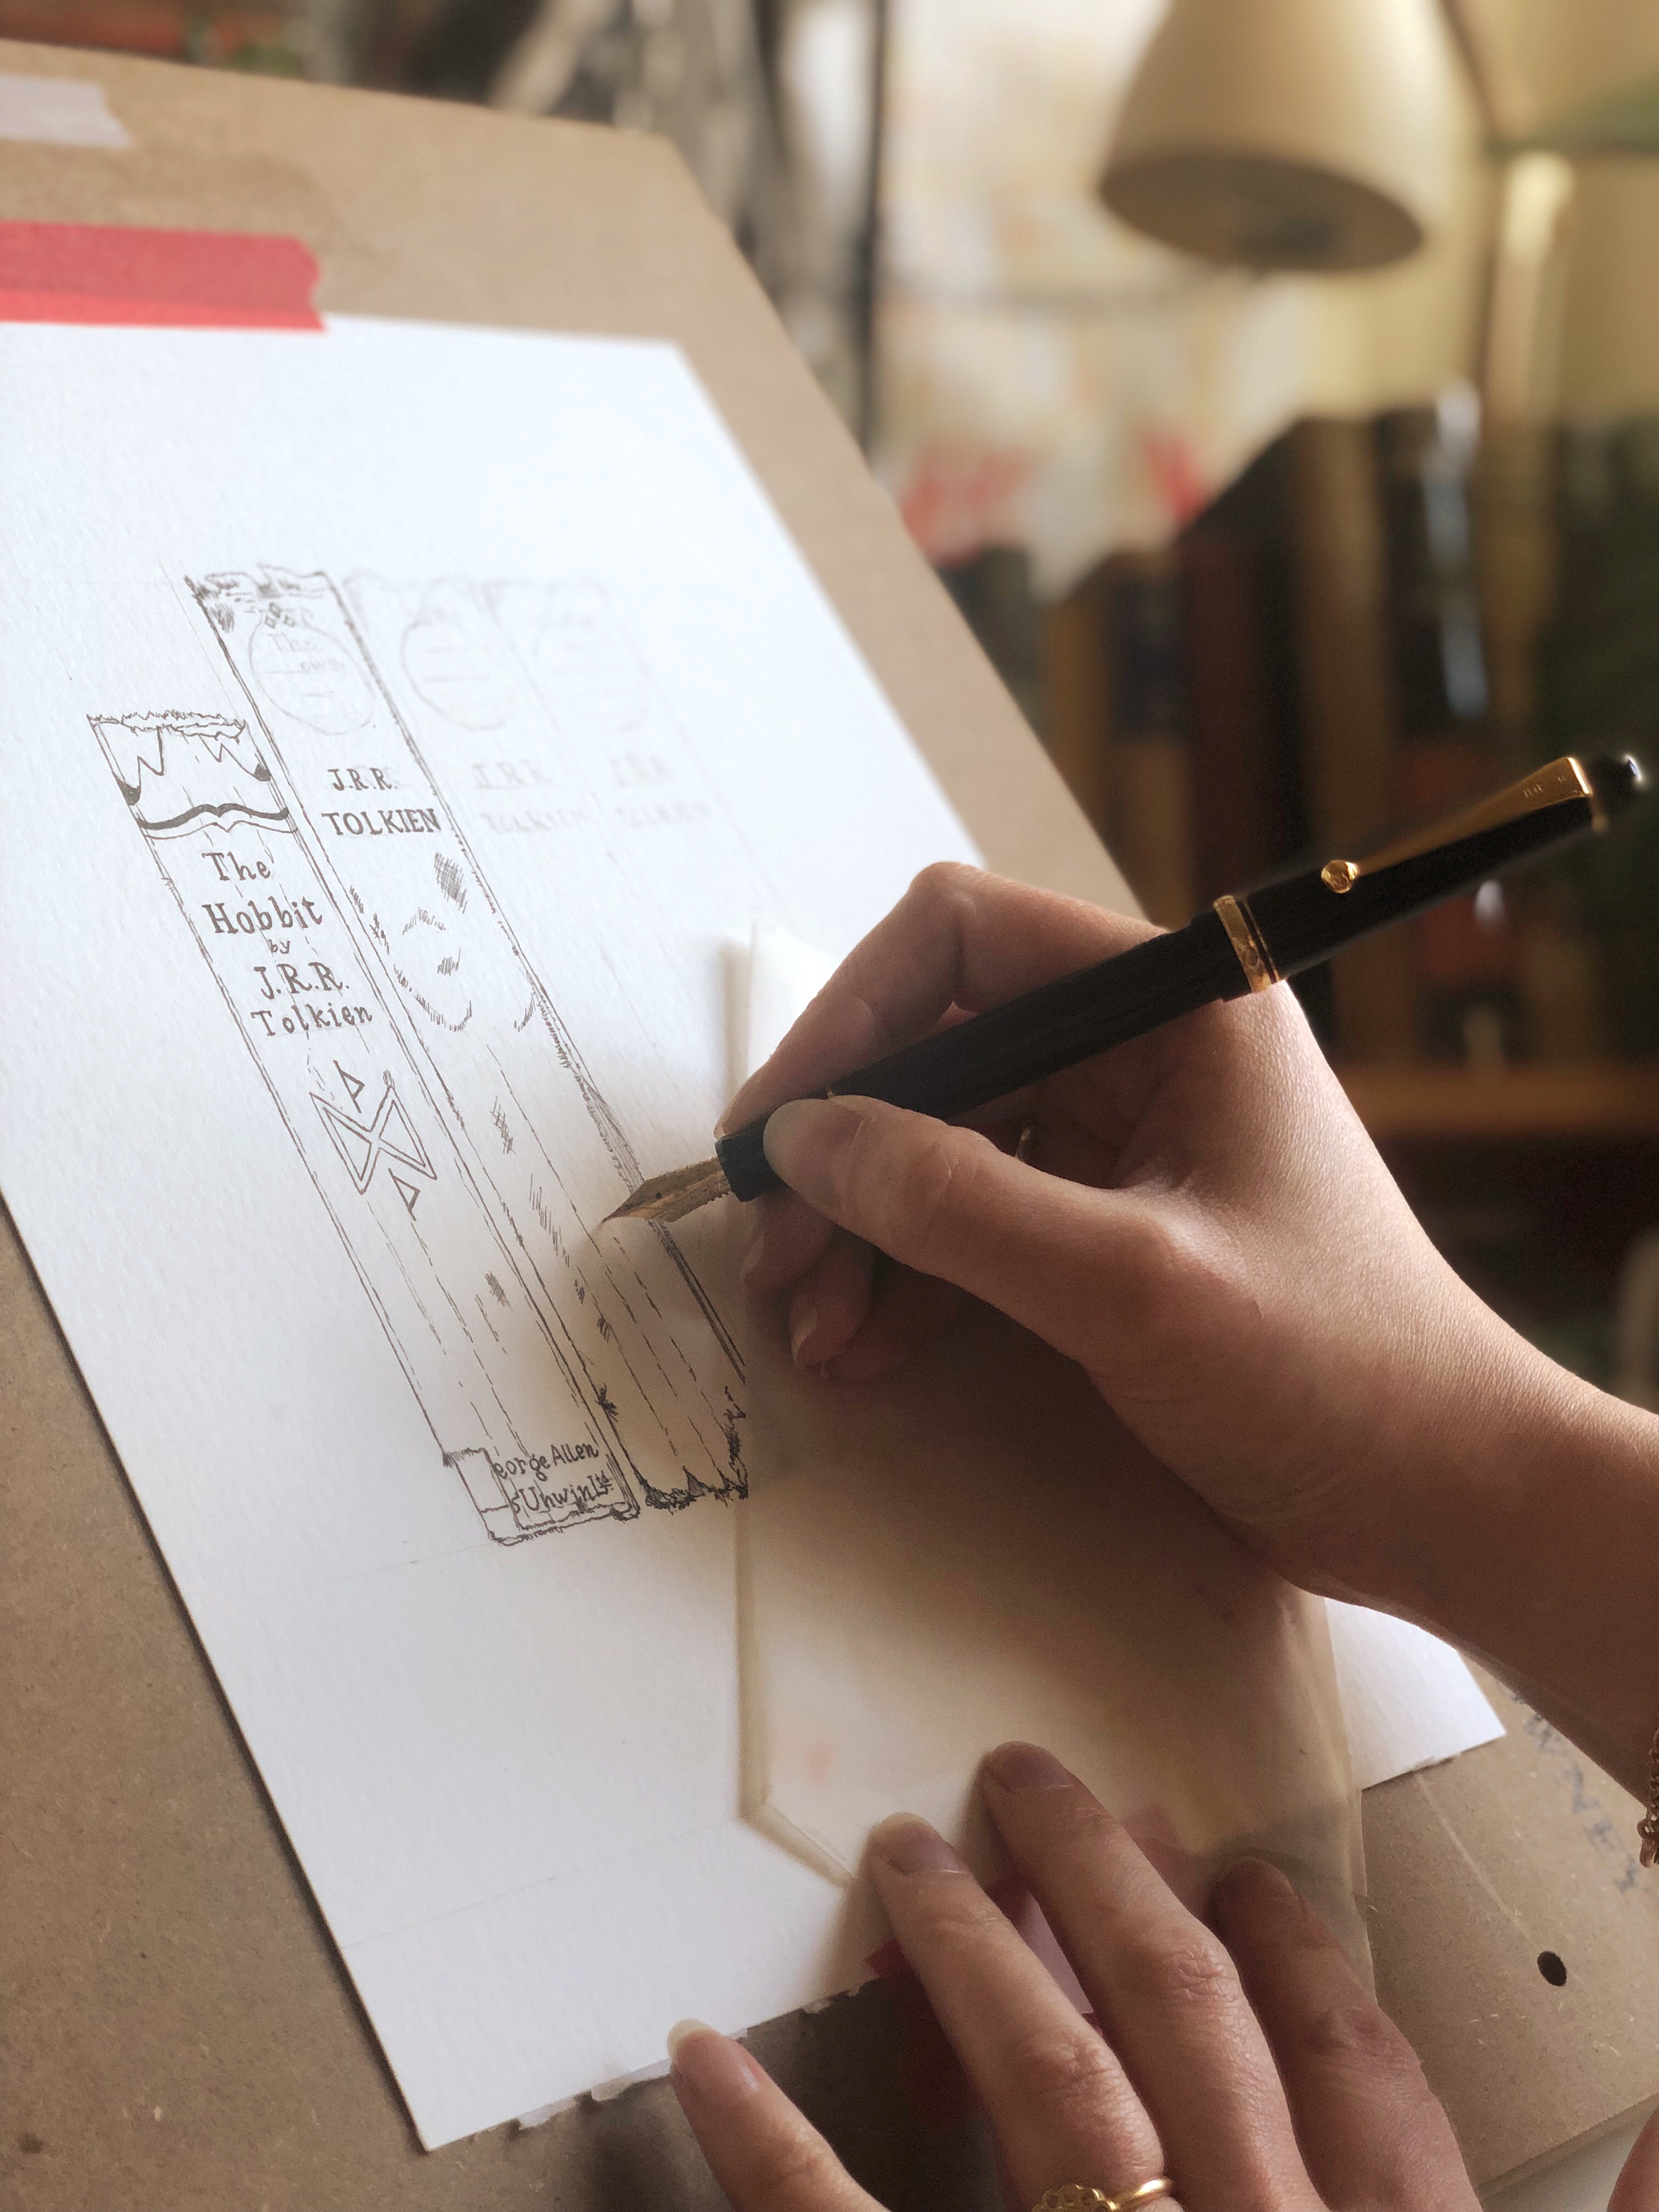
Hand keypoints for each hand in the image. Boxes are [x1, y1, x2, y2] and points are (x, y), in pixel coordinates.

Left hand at [669, 1743, 1478, 2211]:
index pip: (1357, 2079)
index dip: (1296, 1958)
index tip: (1238, 1868)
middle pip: (1183, 2030)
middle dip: (1106, 1887)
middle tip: (1028, 1777)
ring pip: (1044, 2084)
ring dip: (968, 1953)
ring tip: (902, 1852)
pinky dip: (767, 2145)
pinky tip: (705, 2060)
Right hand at [728, 864, 1510, 1602]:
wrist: (1446, 1499)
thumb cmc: (1333, 1372)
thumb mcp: (1128, 1282)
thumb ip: (955, 1201)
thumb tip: (806, 1139)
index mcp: (1177, 1008)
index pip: (964, 941)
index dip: (850, 1021)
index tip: (779, 1131)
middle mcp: (1144, 1053)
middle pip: (938, 1052)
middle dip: (845, 1154)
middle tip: (773, 1258)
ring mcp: (1126, 1144)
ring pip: (941, 1146)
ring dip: (861, 1230)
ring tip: (810, 1328)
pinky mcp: (1112, 1230)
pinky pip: (974, 1224)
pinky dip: (908, 1279)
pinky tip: (864, 1348)